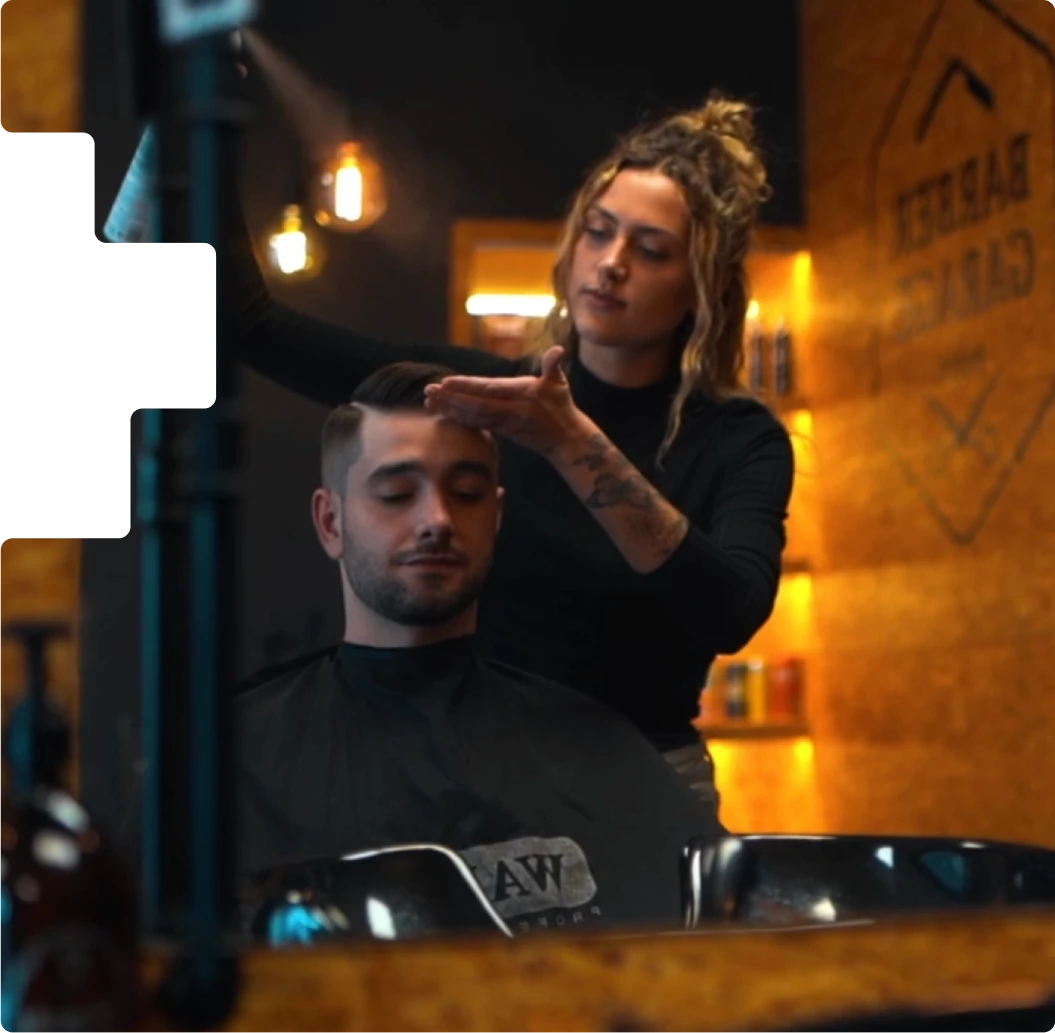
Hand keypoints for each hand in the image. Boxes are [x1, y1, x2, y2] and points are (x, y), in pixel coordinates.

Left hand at [423, 346, 589, 457]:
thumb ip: (554, 365)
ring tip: (428, 402)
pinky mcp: (501, 431)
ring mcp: (504, 423)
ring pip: (473, 416)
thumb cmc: (562, 407)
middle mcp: (510, 410)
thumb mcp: (560, 383)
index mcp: (521, 394)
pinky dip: (458, 419)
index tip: (447, 382)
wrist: (565, 440)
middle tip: (429, 391)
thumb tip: (558, 349)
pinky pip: (476, 424)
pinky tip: (442, 413)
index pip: (489, 389)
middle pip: (475, 405)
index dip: (467, 387)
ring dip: (449, 409)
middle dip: (451, 399)